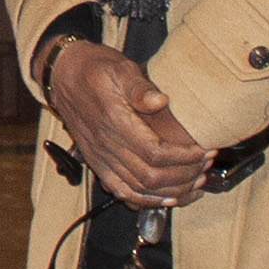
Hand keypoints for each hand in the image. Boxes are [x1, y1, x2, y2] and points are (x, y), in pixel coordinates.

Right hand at [47, 40, 210, 204]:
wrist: (63, 76)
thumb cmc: (95, 70)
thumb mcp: (119, 67)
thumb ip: (139, 87)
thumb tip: (161, 101)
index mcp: (115, 121)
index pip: (155, 152)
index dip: (183, 157)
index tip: (203, 151)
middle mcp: (106, 144)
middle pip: (151, 176)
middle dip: (184, 176)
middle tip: (206, 167)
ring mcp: (100, 157)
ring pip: (140, 189)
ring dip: (171, 192)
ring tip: (195, 183)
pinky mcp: (97, 164)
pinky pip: (122, 192)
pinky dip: (147, 201)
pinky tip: (167, 199)